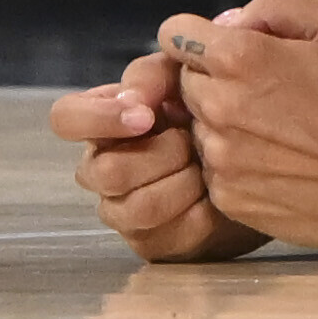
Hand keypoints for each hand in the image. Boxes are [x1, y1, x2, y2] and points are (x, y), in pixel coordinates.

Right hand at [50, 47, 271, 262]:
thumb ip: (152, 75)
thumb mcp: (182, 77)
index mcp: (100, 122)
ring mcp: (121, 210)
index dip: (99, 118)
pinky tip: (214, 192)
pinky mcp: (152, 243)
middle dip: (161, 153)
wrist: (252, 160)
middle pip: (106, 171)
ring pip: (137, 206)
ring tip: (205, 166)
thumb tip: (131, 99)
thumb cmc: (205, 110)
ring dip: (182, 182)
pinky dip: (203, 209)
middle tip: (192, 140)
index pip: (65, 118)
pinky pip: (172, 231)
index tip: (146, 116)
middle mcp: (100, 169)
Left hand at [165, 0, 317, 250]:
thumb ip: (271, 7)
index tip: (227, 49)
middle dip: (214, 79)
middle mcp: (217, 106)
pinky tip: (279, 163)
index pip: (173, 34)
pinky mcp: (228, 198)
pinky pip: (213, 170)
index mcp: (238, 57)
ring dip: (224, 124)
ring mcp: (220, 157)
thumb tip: (228, 23)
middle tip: (266, 92)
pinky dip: (236, 164)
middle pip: (186, 82)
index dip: (199, 37)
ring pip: (198, 127)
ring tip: (279, 131)